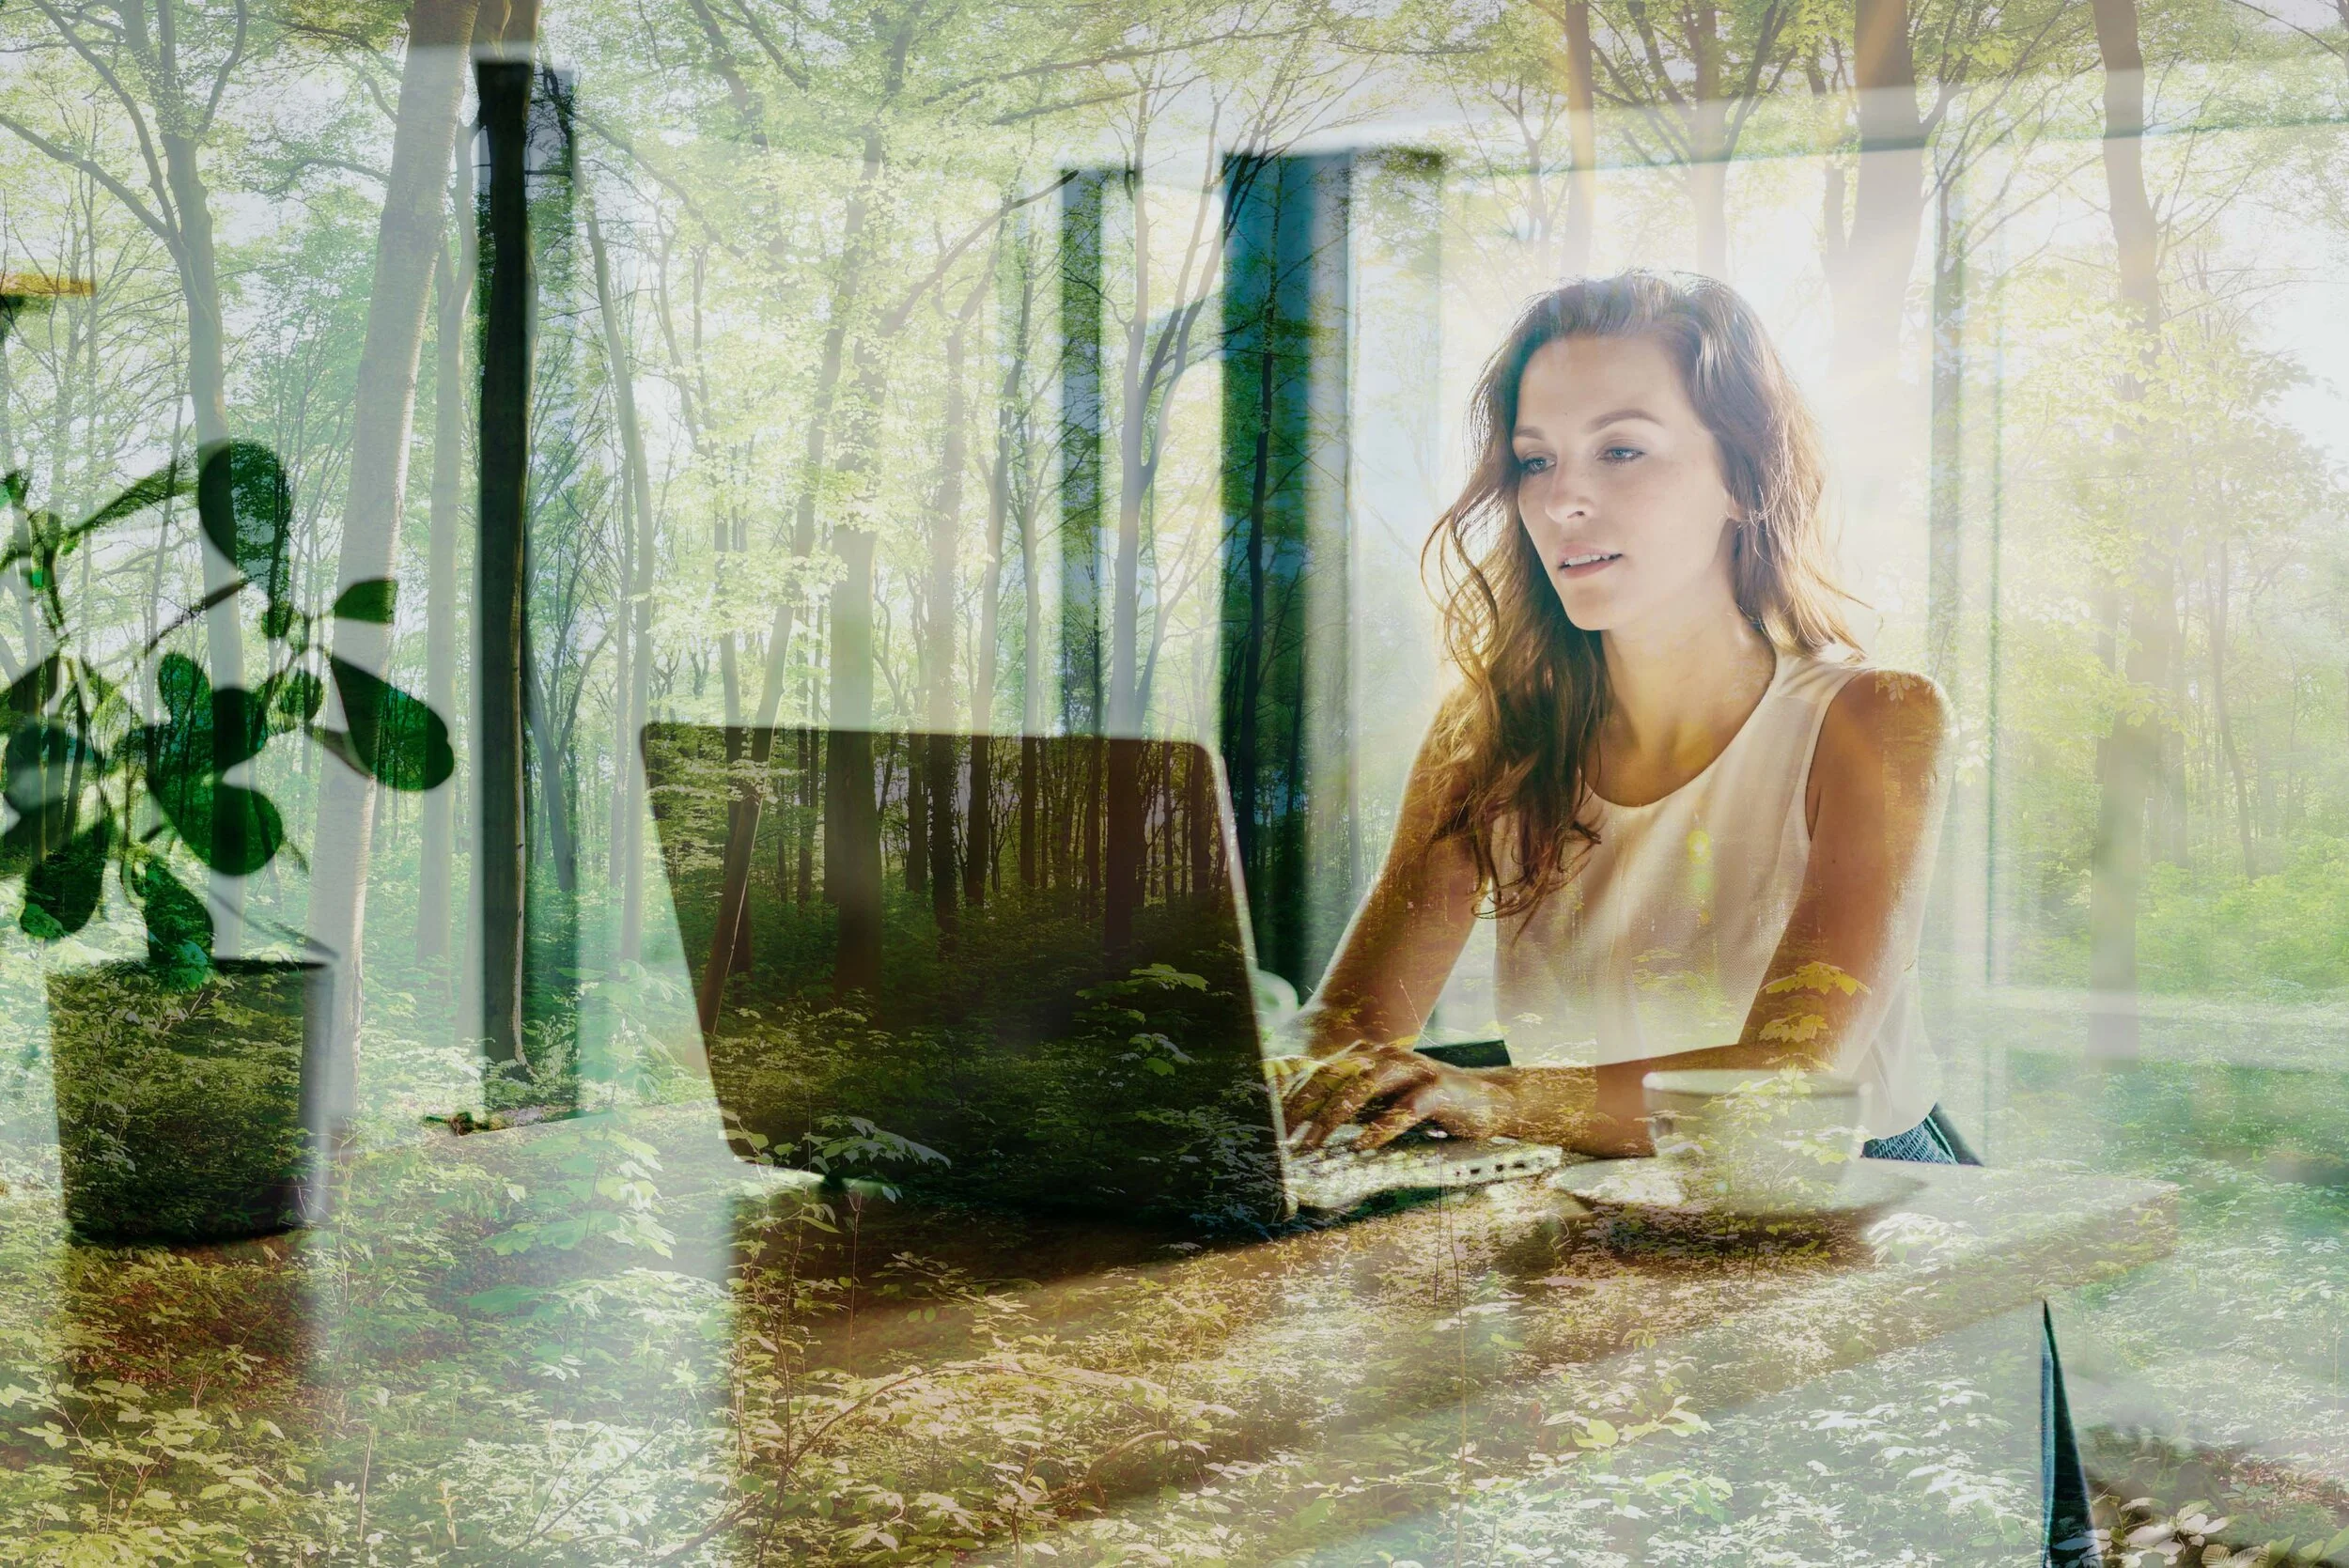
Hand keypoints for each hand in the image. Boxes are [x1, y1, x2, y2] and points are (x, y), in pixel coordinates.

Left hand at [1276, 1042, 1506, 1152]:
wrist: (1489, 1099)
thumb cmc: (1429, 1103)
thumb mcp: (1384, 1100)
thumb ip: (1351, 1105)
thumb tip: (1306, 1125)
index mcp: (1369, 1056)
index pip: (1322, 1072)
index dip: (1294, 1097)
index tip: (1272, 1124)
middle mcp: (1387, 1056)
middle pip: (1336, 1075)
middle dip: (1306, 1106)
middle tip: (1286, 1137)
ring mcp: (1413, 1070)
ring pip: (1365, 1086)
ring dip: (1336, 1116)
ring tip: (1317, 1143)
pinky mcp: (1437, 1091)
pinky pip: (1405, 1108)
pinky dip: (1381, 1127)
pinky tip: (1364, 1144)